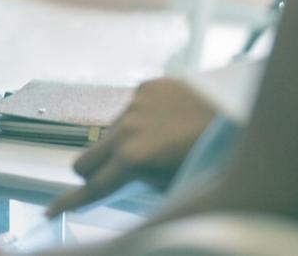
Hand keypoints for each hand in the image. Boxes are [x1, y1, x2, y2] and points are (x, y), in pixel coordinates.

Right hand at [46, 76, 217, 215]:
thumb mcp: (176, 184)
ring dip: (121, 145)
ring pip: (108, 133)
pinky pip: (130, 110)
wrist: (247, 115)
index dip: (70, 202)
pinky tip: (168, 124)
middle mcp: (127, 128)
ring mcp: (135, 103)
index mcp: (134, 158)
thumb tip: (127, 183)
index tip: (51, 212)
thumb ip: (142, 185)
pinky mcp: (148, 86)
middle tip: (119, 179)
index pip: (93, 187)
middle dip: (95, 173)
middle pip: (85, 159)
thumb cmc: (217, 156)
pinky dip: (140, 121)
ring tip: (159, 146)